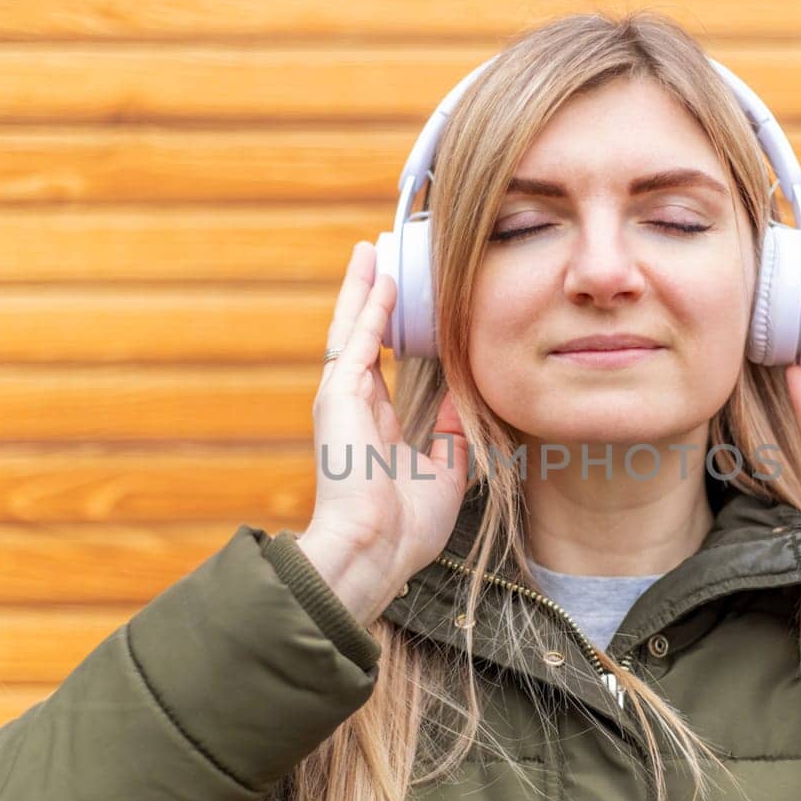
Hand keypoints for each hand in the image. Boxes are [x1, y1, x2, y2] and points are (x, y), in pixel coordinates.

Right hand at [297, 241, 471, 624]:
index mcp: (377, 427)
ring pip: (353, 328)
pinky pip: (356, 338)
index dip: (399, 334)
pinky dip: (370, 305)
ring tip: (372, 250)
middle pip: (365, 338)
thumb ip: (453, 429)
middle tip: (387, 259)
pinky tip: (382, 275)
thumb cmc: (408, 527)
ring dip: (364, 289)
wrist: (376, 549)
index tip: (417, 304)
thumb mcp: (446, 469)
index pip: (386, 366)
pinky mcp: (338, 394)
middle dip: (375, 299)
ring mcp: (343, 398)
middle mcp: (356, 407)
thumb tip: (462, 392)